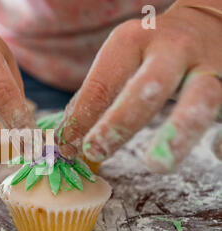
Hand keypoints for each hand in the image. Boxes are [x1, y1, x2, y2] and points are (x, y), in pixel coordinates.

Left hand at [57, 1, 221, 172]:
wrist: (207, 23)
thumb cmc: (154, 51)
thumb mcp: (122, 59)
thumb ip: (96, 96)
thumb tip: (65, 140)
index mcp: (134, 41)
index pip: (102, 83)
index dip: (82, 118)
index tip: (66, 148)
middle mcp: (173, 49)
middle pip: (148, 86)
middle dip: (119, 122)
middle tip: (95, 151)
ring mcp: (209, 65)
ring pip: (201, 98)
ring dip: (178, 133)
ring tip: (157, 165)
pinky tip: (214, 153)